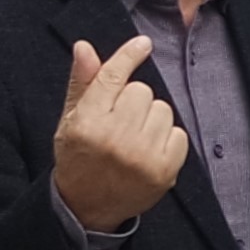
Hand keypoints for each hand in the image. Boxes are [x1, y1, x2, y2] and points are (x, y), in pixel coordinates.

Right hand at [50, 34, 188, 233]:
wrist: (87, 206)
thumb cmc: (78, 156)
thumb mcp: (71, 120)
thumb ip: (82, 83)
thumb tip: (85, 47)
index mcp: (86, 123)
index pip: (112, 78)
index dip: (128, 57)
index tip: (143, 43)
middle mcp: (115, 138)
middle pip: (142, 91)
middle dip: (133, 101)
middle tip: (119, 122)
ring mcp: (142, 156)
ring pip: (163, 109)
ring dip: (151, 119)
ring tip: (133, 138)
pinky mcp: (165, 170)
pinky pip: (179, 133)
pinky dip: (167, 138)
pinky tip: (148, 151)